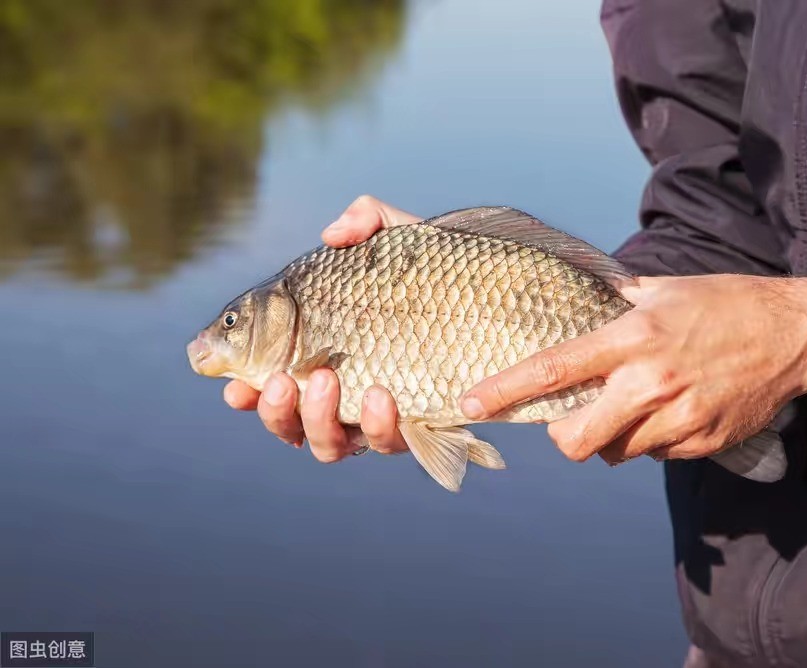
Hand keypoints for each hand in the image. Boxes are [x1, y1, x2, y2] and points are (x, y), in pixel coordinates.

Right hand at [224, 196, 420, 461]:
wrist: (503, 304)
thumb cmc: (440, 274)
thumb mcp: (403, 238)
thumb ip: (366, 220)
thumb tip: (331, 235)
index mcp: (322, 355)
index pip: (272, 381)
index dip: (246, 390)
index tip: (233, 384)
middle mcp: (344, 395)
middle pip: (290, 424)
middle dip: (276, 410)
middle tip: (279, 380)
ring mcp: (378, 417)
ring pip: (330, 445)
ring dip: (318, 419)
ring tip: (327, 379)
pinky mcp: (417, 429)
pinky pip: (389, 444)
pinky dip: (378, 426)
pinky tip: (382, 396)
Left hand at [458, 275, 806, 464]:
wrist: (795, 334)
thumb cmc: (725, 303)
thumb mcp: (664, 289)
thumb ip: (616, 301)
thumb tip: (577, 296)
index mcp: (633, 338)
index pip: (554, 369)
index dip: (506, 390)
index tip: (470, 403)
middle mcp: (650, 383)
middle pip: (577, 440)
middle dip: (563, 437)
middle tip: (570, 421)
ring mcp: (678, 418)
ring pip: (616, 453)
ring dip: (612, 438)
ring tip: (635, 406)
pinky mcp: (701, 442)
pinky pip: (655, 455)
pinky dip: (651, 440)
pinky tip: (672, 411)